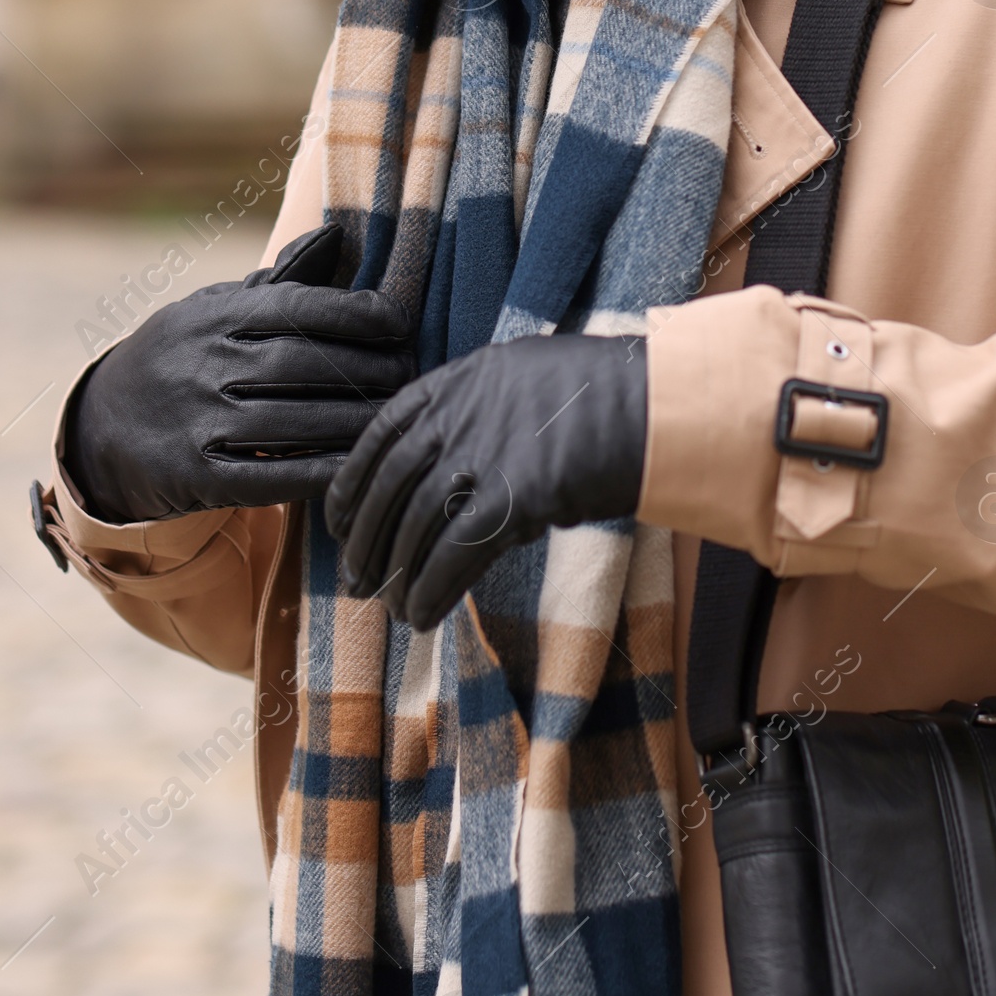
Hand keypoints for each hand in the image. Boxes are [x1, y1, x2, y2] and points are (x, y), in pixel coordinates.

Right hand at [65, 225, 414, 521]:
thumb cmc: (184, 358)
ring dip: (355, 421)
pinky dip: (319, 472)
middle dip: (367, 369)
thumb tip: (336, 235)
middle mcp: (201, 366)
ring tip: (400, 415)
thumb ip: (279, 282)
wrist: (99, 429)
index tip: (401, 321)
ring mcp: (196, 423)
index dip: (355, 312)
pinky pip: (269, 476)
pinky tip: (359, 464)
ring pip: (292, 423)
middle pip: (301, 366)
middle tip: (412, 373)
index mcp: (212, 317)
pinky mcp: (195, 477)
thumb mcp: (215, 310)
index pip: (295, 307)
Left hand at [324, 333, 647, 628]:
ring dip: (395, 573)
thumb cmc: (609, 395)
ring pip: (414, 525)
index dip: (351, 483)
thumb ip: (485, 412)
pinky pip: (453, 555)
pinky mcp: (513, 499)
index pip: (380, 433)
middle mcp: (462, 413)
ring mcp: (485, 454)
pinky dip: (430, 591)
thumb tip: (462, 471)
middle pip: (389, 485)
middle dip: (364, 538)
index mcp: (461, 379)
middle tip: (354, 579)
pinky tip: (420, 617)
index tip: (337, 519)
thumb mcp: (530, 377)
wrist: (659, 404)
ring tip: (388, 607)